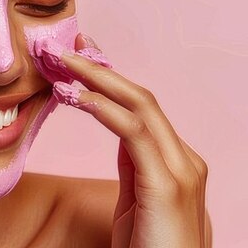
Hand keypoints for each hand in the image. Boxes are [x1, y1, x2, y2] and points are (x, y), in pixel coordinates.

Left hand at [37, 33, 210, 247]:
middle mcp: (184, 158)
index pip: (141, 108)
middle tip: (68, 46)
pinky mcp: (168, 184)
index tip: (81, 57)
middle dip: (102, 68)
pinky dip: (103, 109)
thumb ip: (135, 166)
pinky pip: (133, 133)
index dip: (109, 80)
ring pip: (139, 106)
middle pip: (141, 98)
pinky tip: (77, 95)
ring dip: (98, 79)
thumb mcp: (137, 200)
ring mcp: (180, 169)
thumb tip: (120, 133)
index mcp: (175, 160)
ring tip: (63, 63)